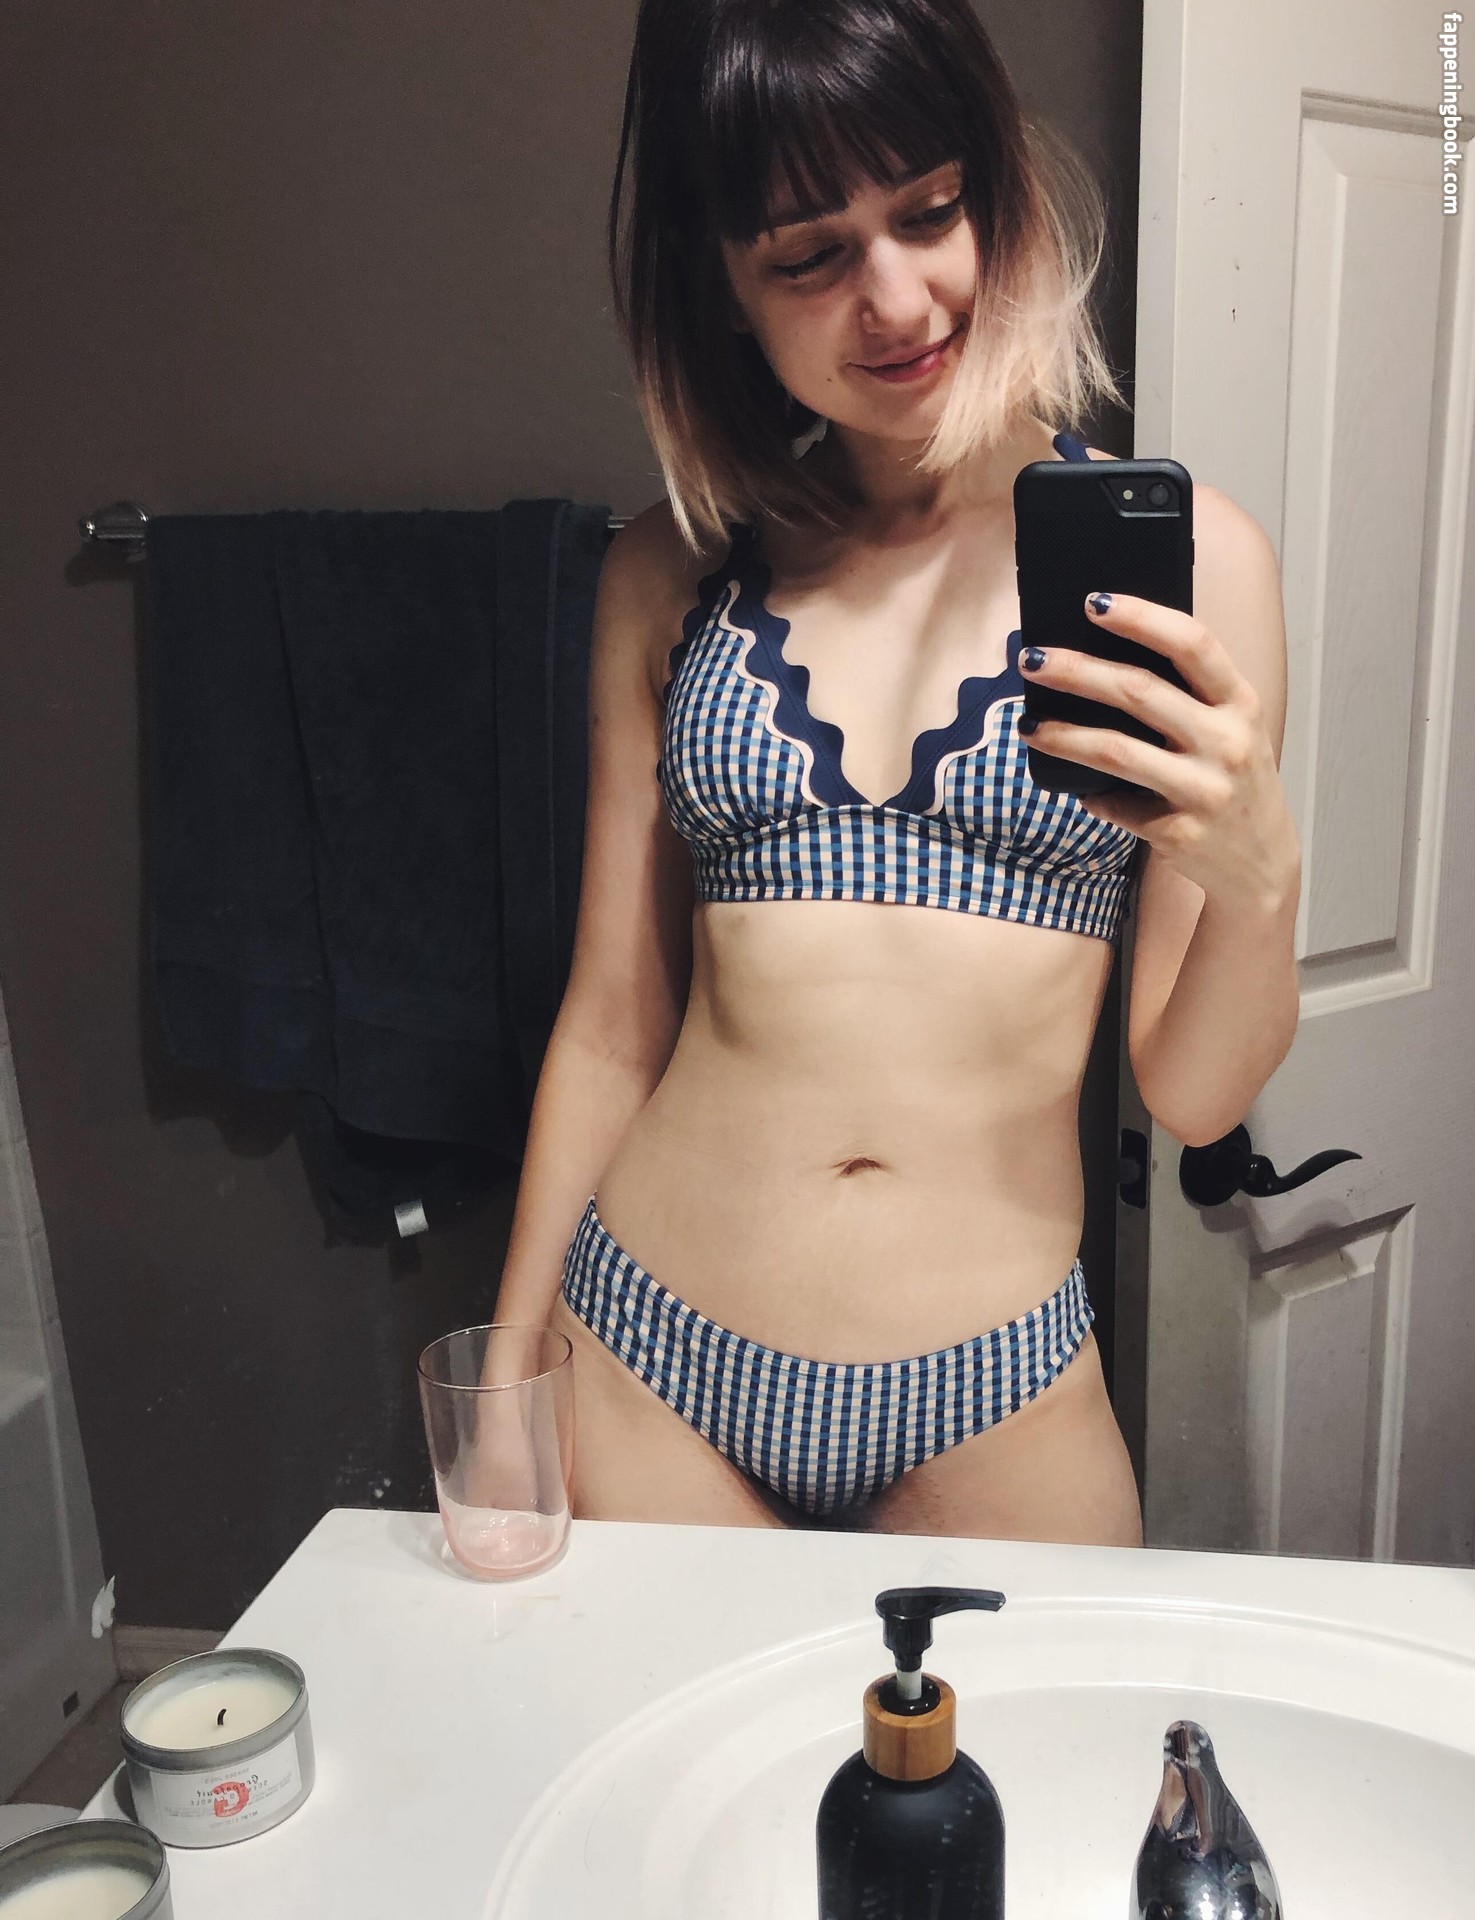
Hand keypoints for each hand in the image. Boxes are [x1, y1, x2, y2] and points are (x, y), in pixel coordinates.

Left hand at [1018, 590, 1299, 911]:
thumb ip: (1187, 697)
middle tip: (1031, 659)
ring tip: (1027, 725)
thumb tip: (1100, 658)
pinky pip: (1115, 805)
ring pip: (1116, 751)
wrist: (1261, 862)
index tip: (1093, 602)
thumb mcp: (1230, 730)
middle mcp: (1228, 742)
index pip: (1193, 644)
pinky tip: (1077, 790)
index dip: (1142, 618)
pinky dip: (1091, 795)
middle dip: (1077, 671)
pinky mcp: (1180, 832)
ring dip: (1063, 735)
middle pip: (1139, 692)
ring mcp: (1205, 790)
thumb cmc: (1230, 779)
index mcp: (1240, 703)